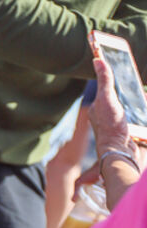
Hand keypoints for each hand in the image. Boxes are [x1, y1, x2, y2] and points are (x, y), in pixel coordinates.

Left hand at [89, 49, 146, 166]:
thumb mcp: (106, 100)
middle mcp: (109, 114)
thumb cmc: (110, 128)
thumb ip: (104, 81)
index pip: (108, 84)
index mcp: (100, 106)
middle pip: (125, 93)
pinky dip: (143, 111)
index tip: (124, 63)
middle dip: (133, 88)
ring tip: (139, 103)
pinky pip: (141, 114)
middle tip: (137, 87)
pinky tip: (142, 108)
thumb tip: (98, 60)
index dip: (116, 73)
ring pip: (135, 103)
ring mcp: (121, 122)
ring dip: (140, 100)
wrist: (121, 154)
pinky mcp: (132, 129)